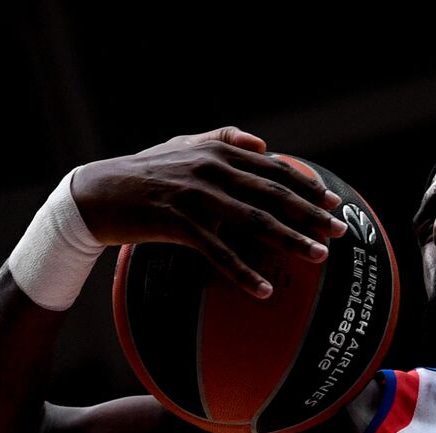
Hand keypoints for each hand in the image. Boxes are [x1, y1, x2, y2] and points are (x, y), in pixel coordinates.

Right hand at [71, 125, 348, 297]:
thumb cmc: (143, 172)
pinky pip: (218, 252)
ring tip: (318, 257)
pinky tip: (264, 291)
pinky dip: (243, 271)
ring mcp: (195, 196)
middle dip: (311, 214)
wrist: (94, 194)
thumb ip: (222, 139)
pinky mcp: (176, 223)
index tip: (334, 202)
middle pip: (272, 195)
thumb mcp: (182, 146)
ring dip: (289, 240)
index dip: (306, 186)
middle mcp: (211, 169)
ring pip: (253, 221)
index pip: (273, 169)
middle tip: (341, 233)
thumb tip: (261, 143)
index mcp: (218, 152)